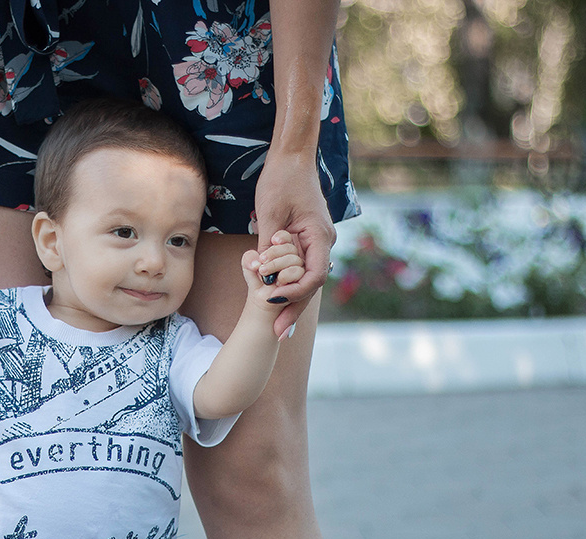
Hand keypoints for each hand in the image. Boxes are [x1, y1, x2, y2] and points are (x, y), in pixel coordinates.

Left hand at [252, 152, 335, 337]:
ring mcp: (316, 241)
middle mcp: (323, 241)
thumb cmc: (280, 180)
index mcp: (319, 235)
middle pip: (311, 284)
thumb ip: (267, 246)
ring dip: (291, 301)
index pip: (314, 276)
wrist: (291, 157)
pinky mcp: (306, 239)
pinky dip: (289, 284)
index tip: (274, 304)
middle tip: (279, 334)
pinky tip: (277, 301)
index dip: (295, 294)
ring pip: (306, 279)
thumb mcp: (269, 214)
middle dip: (294, 309)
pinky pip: (300, 267)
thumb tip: (262, 276)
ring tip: (278, 326)